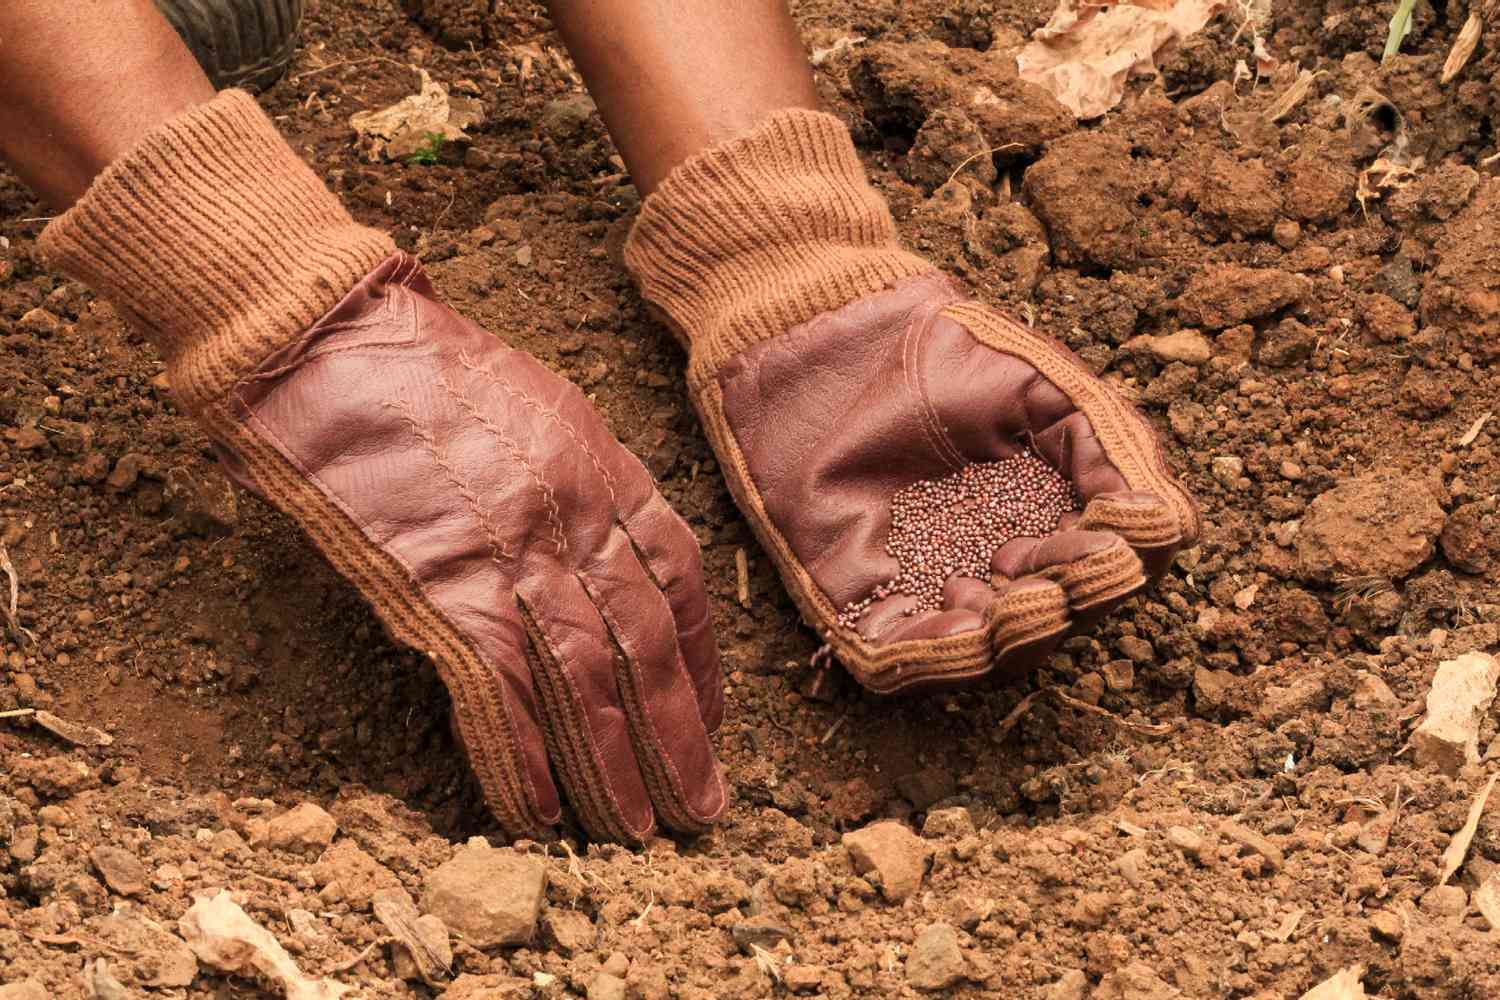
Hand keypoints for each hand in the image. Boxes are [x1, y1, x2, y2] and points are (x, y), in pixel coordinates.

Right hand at [220, 254, 725, 839]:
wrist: (328, 335)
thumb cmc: (423, 361)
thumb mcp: (536, 402)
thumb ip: (578, 475)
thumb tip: (600, 543)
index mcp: (605, 469)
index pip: (681, 582)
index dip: (704, 659)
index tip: (714, 716)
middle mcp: (576, 518)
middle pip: (647, 646)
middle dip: (681, 735)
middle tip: (703, 809)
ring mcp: (512, 554)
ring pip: (585, 680)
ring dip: (616, 764)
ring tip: (641, 834)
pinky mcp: (439, 586)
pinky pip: (495, 690)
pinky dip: (520, 756)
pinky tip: (541, 812)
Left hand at [701, 273, 1198, 692]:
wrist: (833, 347)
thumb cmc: (941, 357)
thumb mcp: (1041, 386)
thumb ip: (1105, 443)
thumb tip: (1158, 521)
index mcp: (1055, 517)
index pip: (1110, 569)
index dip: (1115, 561)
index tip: (1104, 522)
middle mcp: (1002, 565)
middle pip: (1058, 621)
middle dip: (1067, 602)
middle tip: (1046, 565)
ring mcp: (935, 592)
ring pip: (992, 655)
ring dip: (1015, 634)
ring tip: (1010, 594)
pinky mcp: (864, 610)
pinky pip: (904, 662)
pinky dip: (939, 653)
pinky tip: (962, 603)